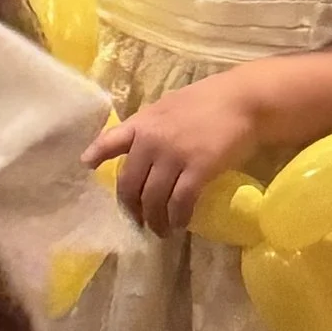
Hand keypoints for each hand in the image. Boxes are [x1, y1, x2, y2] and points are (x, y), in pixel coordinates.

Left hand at [88, 68, 267, 233]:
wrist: (243, 101)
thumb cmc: (209, 100)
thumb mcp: (169, 106)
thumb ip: (150, 126)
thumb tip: (138, 143)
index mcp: (143, 123)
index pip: (110, 140)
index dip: (96, 155)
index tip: (87, 166)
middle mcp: (151, 141)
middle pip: (130, 184)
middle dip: (132, 208)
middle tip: (138, 220)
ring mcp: (173, 156)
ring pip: (153, 199)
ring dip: (155, 220)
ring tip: (160, 230)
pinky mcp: (197, 170)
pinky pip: (180, 203)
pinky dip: (177, 218)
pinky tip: (179, 224)